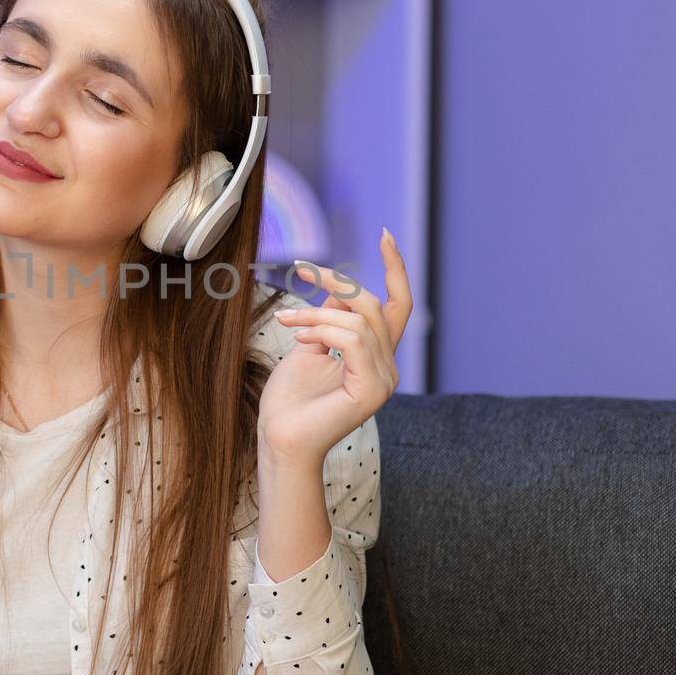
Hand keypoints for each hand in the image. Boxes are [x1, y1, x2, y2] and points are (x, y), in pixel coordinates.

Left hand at [257, 228, 411, 472]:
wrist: (279, 439)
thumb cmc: (289, 401)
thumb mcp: (310, 344)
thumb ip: (329, 318)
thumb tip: (340, 287)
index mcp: (375, 356)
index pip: (397, 305)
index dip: (395, 269)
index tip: (385, 235)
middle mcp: (387, 367)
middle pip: (376, 305)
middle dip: (338, 281)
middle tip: (302, 269)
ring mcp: (384, 380)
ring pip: (359, 320)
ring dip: (317, 312)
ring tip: (287, 321)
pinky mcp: (373, 390)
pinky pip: (354, 340)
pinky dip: (323, 330)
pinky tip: (300, 338)